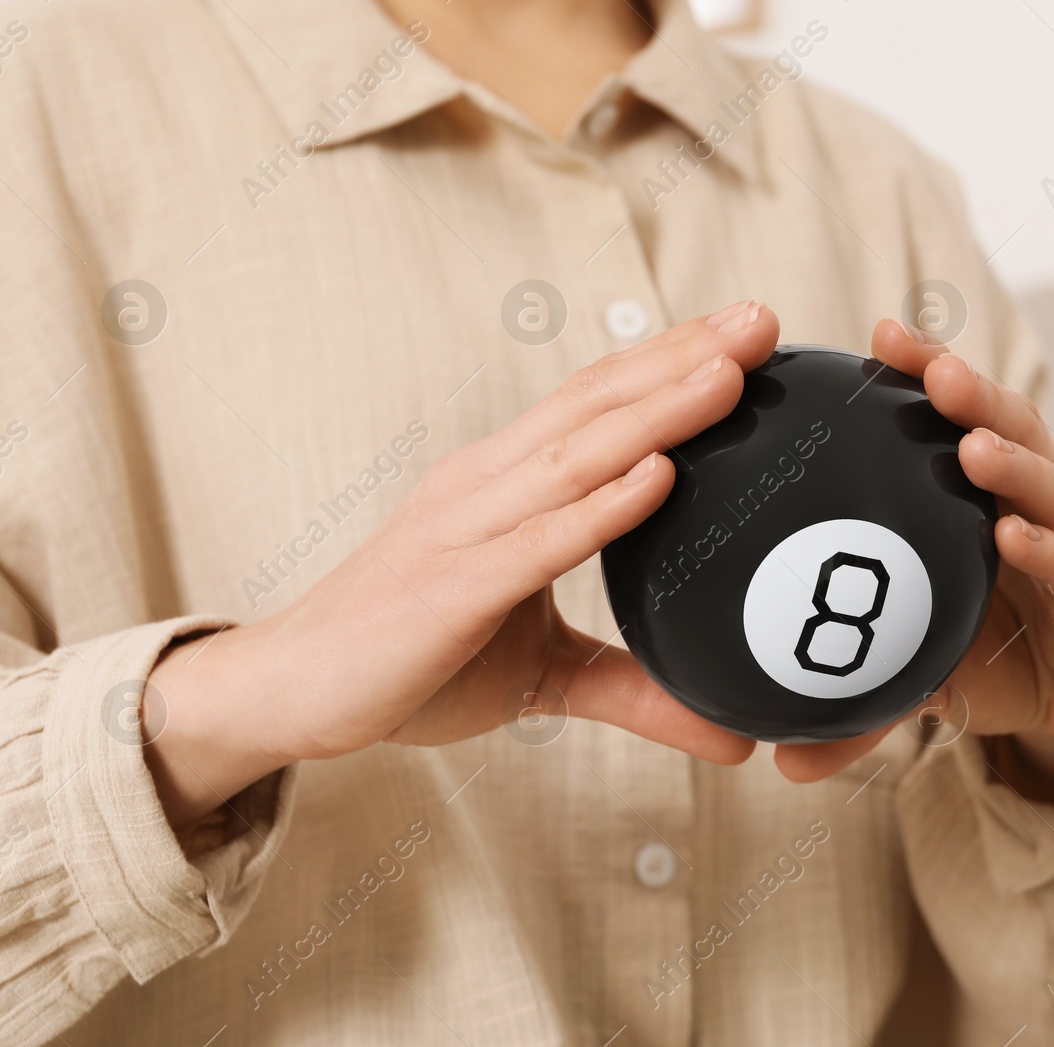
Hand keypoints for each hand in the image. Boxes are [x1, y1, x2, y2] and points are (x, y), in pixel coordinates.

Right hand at [146, 302, 778, 826]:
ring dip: (658, 409)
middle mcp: (487, 483)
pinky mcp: (452, 585)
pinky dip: (601, 505)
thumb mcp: (545, 673)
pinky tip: (658, 473)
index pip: (598, 405)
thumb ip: (634, 688)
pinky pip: (538, 538)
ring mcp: (467, 527)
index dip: (670, 362)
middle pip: (597, 403)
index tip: (747, 332)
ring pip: (577, 454)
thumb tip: (732, 736)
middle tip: (763, 317)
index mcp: (505, 483)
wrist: (291, 689)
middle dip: (683, 356)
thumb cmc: (414, 659)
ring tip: (730, 370)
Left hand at [776, 321, 1053, 828]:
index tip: (878, 337)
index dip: (924, 375)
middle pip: (1008, 429)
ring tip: (968, 444)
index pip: (955, 420)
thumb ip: (856, 703)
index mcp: (985, 497)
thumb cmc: (996, 659)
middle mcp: (1038, 505)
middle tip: (929, 367)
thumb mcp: (917, 672)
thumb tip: (779, 760)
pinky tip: (1014, 534)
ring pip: (1051, 485)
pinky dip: (1050, 549)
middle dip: (971, 392)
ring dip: (1010, 461)